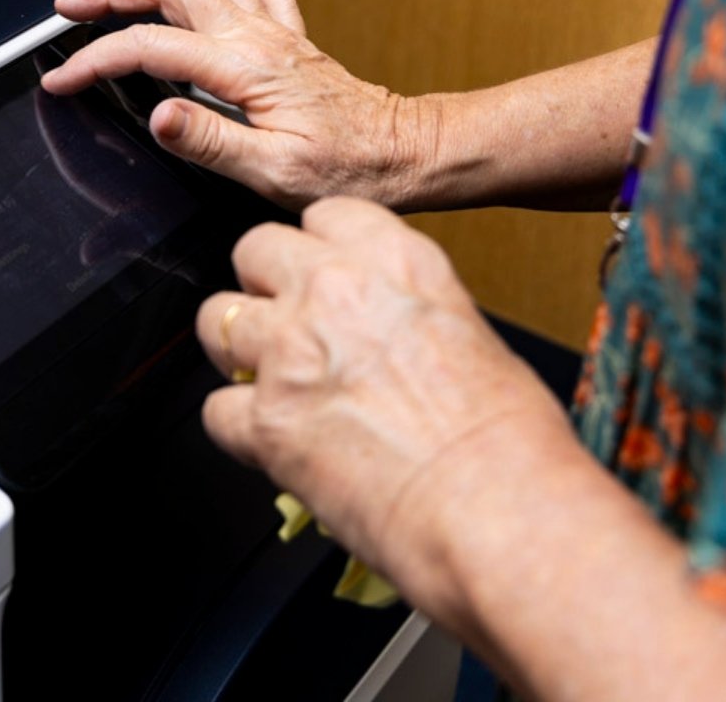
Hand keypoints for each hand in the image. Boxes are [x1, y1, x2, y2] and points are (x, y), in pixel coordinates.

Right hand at [41, 0, 427, 210]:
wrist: (404, 152)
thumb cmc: (349, 168)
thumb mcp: (275, 170)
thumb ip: (211, 141)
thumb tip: (158, 118)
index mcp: (247, 69)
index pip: (150, 48)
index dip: (97, 59)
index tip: (64, 78)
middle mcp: (259, 39)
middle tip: (70, 6)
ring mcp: (276, 33)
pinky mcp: (292, 39)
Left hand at [194, 196, 571, 593]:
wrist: (498, 511)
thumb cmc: (509, 442)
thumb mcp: (469, 335)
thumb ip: (407, 313)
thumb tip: (380, 332)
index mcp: (397, 260)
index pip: (324, 214)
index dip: (316, 246)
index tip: (319, 271)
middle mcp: (335, 290)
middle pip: (255, 249)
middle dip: (262, 284)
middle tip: (284, 322)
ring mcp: (291, 350)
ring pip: (216, 318)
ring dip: (236, 348)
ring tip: (265, 377)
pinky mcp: (265, 420)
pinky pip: (216, 409)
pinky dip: (239, 429)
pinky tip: (273, 442)